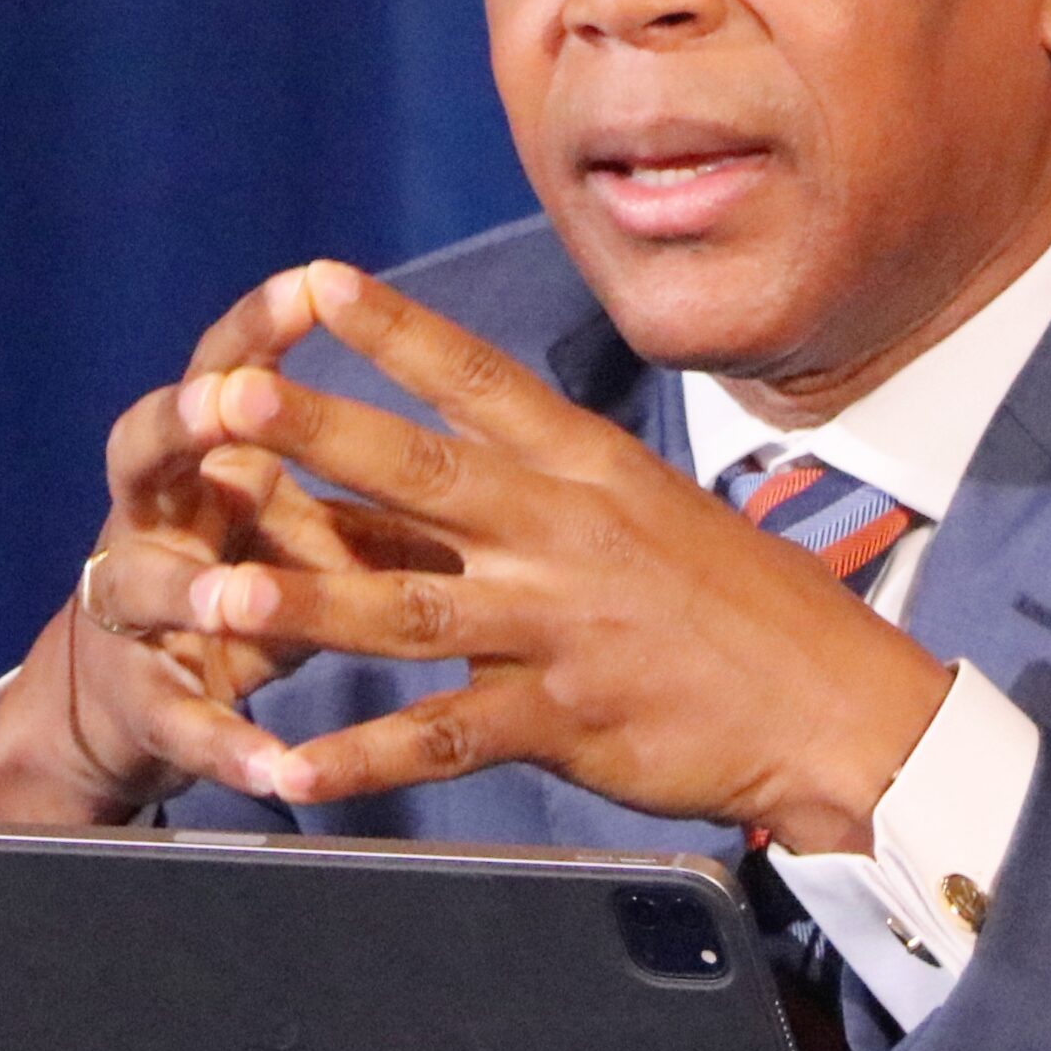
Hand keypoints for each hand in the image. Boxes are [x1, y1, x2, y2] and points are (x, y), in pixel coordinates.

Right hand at [0, 269, 449, 823]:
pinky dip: (223, 743)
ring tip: (223, 595)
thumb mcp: (306, 524)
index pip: (225, 369)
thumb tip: (495, 425)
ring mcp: (134, 611)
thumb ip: (372, 481)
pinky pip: (178, 722)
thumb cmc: (254, 580)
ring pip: (143, 586)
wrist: (144, 698)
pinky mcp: (141, 705)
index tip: (311, 280)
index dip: (261, 327)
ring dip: (185, 587)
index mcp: (206, 458)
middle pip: (146, 448)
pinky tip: (270, 766)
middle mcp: (154, 516)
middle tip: (223, 402)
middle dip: (183, 422)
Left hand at [193, 262, 954, 851]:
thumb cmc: (736, 601)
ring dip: (309, 603)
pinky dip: (364, 758)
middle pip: (421, 473)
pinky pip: (445, 739)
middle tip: (220, 398)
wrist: (831, 705)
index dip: (394, 328)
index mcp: (587, 468)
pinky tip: (290, 770)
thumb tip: (436, 456)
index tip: (312, 279)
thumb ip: (542, 487)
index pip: (479, 378)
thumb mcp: (646, 510)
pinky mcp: (564, 717)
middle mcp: (565, 532)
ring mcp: (561, 626)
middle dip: (315, 433)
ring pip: (413, 608)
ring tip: (219, 590)